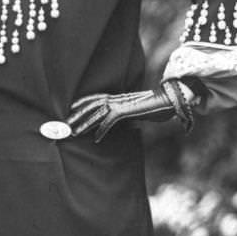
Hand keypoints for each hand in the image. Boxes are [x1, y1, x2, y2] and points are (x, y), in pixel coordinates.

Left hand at [68, 80, 199, 143]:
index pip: (96, 98)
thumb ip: (131, 116)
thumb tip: (128, 123)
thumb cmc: (158, 107)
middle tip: (65, 124)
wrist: (171, 101)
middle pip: (92, 104)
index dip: (83, 103)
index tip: (71, 109)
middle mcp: (118, 98)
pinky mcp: (127, 110)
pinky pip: (110, 120)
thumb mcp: (140, 113)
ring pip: (97, 112)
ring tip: (73, 132)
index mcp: (119, 97)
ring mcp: (122, 103)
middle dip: (77, 114)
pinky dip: (102, 130)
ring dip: (84, 123)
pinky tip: (96, 139)